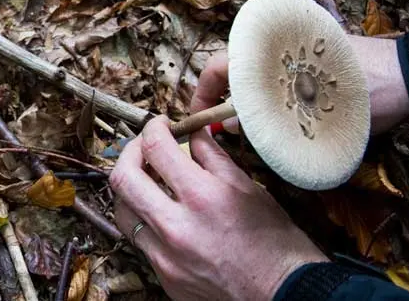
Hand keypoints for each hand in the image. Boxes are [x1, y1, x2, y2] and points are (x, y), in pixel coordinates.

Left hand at [110, 118, 327, 300]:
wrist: (285, 295)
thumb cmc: (276, 243)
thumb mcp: (249, 188)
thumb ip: (213, 157)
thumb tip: (193, 133)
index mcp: (201, 197)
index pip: (155, 148)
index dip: (152, 128)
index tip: (159, 125)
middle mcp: (176, 226)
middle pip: (122, 177)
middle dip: (129, 152)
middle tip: (143, 147)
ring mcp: (165, 255)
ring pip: (122, 210)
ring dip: (131, 188)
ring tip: (149, 180)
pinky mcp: (164, 275)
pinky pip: (139, 240)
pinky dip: (146, 219)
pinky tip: (163, 213)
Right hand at [193, 36, 408, 134]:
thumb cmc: (359, 96)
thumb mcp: (305, 117)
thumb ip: (262, 121)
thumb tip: (231, 127)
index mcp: (265, 50)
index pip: (216, 69)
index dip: (202, 97)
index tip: (198, 122)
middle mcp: (275, 42)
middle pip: (233, 70)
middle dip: (225, 100)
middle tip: (227, 130)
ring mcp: (294, 47)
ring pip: (255, 73)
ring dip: (249, 99)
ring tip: (255, 126)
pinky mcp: (313, 54)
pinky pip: (278, 73)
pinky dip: (270, 93)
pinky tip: (282, 114)